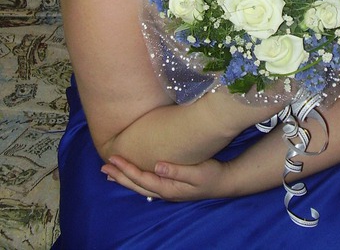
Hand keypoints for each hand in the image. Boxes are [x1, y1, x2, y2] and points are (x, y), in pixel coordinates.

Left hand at [101, 155, 231, 201]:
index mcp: (168, 188)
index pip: (142, 179)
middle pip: (137, 185)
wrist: (224, 182)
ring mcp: (167, 191)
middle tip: (104, 167)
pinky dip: (135, 180)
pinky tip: (131, 176)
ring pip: (140, 186)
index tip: (113, 159)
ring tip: (110, 173)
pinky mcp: (170, 187)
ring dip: (125, 179)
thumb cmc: (212, 175)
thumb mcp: (197, 172)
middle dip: (120, 175)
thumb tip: (157, 166)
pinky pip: (147, 184)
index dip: (127, 169)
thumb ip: (177, 171)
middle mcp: (164, 192)